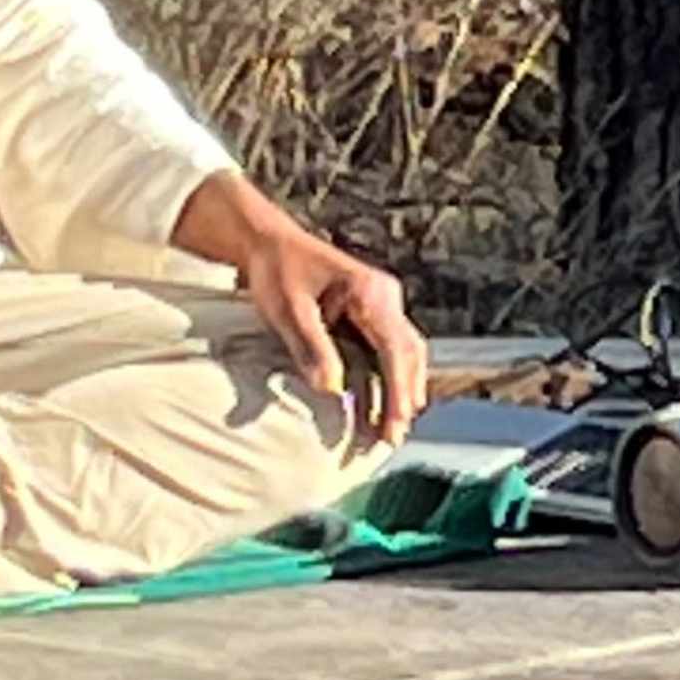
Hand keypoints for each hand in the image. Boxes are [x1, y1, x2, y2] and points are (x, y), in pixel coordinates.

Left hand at [175, 173, 430, 450]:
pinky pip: (394, 344)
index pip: (394, 349)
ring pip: (408, 349)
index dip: (397, 390)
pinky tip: (387, 398)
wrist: (270, 243)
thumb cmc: (276, 272)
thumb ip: (310, 347)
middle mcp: (385, 294)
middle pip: (410, 352)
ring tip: (394, 425)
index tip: (394, 423)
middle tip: (393, 436)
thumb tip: (331, 389)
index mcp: (369, 292)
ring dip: (405, 386)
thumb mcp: (288, 310)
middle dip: (405, 396)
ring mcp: (384, 300)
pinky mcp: (375, 308)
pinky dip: (396, 373)